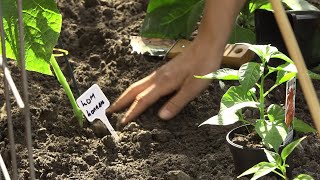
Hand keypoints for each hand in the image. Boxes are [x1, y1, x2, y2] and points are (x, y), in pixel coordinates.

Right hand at [107, 39, 221, 124]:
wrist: (206, 46)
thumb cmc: (202, 68)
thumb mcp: (193, 89)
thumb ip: (177, 102)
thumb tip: (160, 117)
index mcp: (163, 83)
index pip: (142, 100)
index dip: (132, 112)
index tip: (121, 122)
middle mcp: (157, 78)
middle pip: (134, 90)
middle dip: (121, 101)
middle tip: (109, 111)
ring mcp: (159, 73)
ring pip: (137, 85)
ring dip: (126, 95)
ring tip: (119, 104)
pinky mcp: (163, 71)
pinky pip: (143, 82)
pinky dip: (135, 90)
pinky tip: (137, 93)